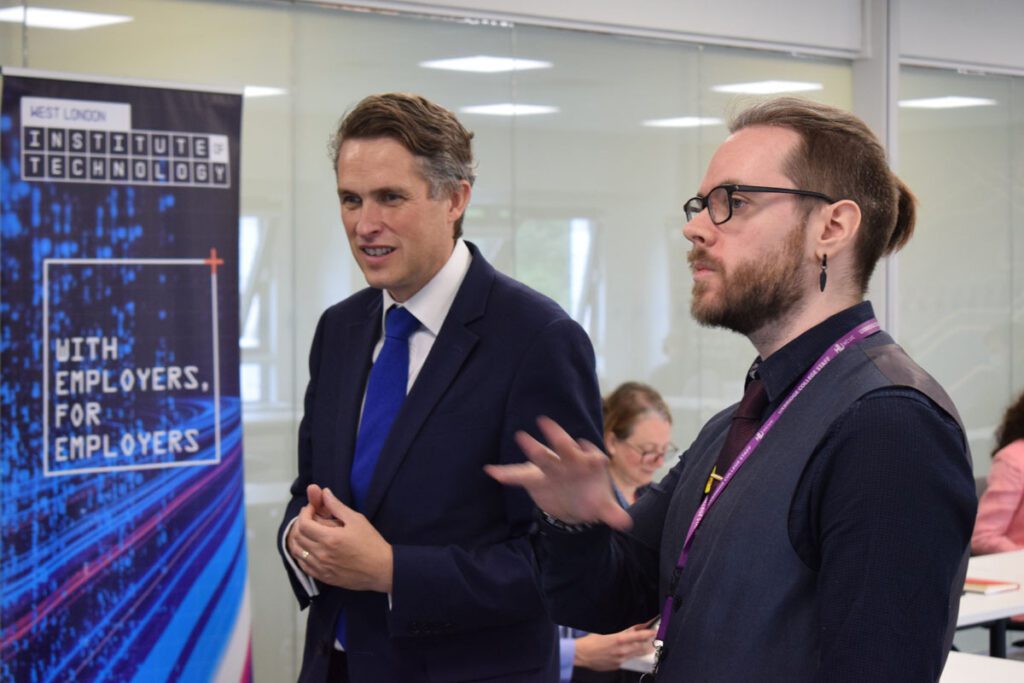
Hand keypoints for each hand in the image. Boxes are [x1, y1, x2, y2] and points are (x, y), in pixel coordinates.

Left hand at [287, 485, 393, 591]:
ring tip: (307, 531)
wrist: (381, 569)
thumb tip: (324, 492)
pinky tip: (309, 548)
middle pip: (297, 537)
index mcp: (330, 538)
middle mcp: (322, 554)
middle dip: (300, 523)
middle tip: (309, 517)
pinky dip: (301, 554)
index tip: (311, 508)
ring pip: (297, 552)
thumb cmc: (371, 543)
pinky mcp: (323, 577)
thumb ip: (337, 506)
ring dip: (298, 539)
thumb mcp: (357, 520)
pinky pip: (303, 565)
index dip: (304, 513)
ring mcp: (321, 568)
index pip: (303, 524)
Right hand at [485, 416, 631, 529]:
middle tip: (547, 423)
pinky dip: (505, 473)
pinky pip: (518, 474)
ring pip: (541, 455)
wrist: (574, 503)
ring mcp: (550, 466)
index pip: (591, 456)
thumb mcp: (603, 507)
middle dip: (557, 436)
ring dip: (532, 447)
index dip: (591, 456)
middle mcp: (569, 459)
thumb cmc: (591, 498)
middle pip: (564, 447)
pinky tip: (492, 470)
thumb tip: (625, 523)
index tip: (593, 457)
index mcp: (589, 462)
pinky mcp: (534, 477)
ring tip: (521, 437)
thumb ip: (611, 513)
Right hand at [573, 623, 656, 670]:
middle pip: (641, 647)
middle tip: (654, 639)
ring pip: (636, 655)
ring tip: (648, 647)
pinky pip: (628, 660)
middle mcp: (621, 650)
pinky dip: (632, 656)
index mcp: (619, 639)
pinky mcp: (617, 666)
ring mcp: (620, 659)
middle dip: (649, 643)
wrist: (581, 655)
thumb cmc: (591, 642)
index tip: (654, 631)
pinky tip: (633, 653)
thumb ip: (622, 633)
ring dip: (643, 650)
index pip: (639, 636)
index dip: (648, 634)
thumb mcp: (607, 634)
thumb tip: (632, 631)